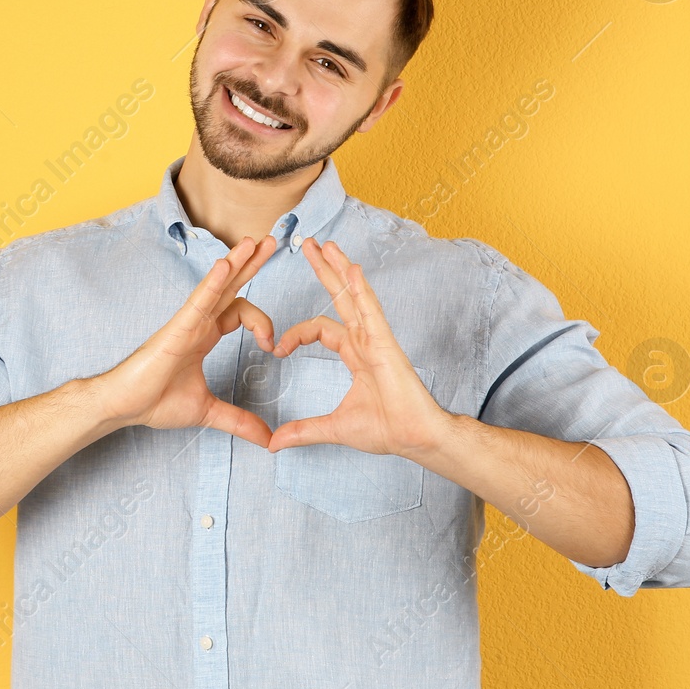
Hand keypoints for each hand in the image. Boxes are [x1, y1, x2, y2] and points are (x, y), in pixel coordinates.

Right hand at [96, 235, 279, 447]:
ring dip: (237, 262)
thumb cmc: (156, 401)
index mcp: (205, 335)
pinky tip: (226, 265)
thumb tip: (268, 441)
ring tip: (254, 242)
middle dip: (251, 264)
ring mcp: (188, 322)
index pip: (239, 311)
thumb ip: (240, 421)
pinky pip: (199, 300)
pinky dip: (213, 282)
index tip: (272, 347)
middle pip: (231, 286)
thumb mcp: (208, 411)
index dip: (262, 323)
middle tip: (272, 242)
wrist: (125, 405)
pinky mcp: (177, 327)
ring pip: (217, 286)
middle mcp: (198, 322)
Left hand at [266, 238, 451, 458]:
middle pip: (339, 297)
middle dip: (323, 270)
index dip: (295, 333)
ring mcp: (376, 338)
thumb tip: (274, 444)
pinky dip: (360, 288)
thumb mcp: (335, 428)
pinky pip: (370, 309)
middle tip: (308, 244)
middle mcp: (365, 339)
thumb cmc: (386, 429)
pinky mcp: (385, 343)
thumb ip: (303, 431)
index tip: (275, 349)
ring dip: (339, 268)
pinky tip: (351, 268)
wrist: (415, 438)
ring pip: (354, 295)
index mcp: (355, 353)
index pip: (320, 328)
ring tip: (326, 245)